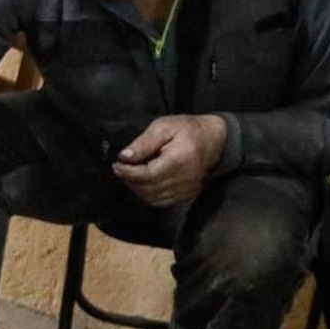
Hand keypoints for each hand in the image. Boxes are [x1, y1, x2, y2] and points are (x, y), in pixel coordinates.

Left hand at [112, 114, 227, 206]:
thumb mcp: (164, 127)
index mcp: (179, 160)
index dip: (128, 172)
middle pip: (148, 189)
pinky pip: (160, 201)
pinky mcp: (186, 195)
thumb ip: (144, 142)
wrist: (213, 140)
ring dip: (136, 188)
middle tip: (121, 168)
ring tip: (130, 173)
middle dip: (129, 180)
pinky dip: (147, 194)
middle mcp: (185, 179)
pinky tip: (142, 181)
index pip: (148, 175)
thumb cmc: (187, 130)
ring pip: (152, 198)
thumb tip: (124, 156)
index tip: (117, 164)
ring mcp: (187, 190)